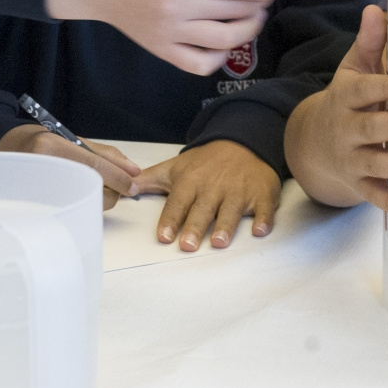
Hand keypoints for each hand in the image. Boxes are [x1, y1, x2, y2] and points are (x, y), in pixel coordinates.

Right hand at [0, 124, 140, 210]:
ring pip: (86, 202)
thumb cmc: (45, 143)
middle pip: (91, 188)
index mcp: (51, 147)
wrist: (11, 151)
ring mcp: (37, 190)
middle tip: (112, 184)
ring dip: (98, 198)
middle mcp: (43, 167)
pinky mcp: (38, 206)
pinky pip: (74, 210)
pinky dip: (84, 204)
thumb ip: (105, 154)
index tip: (133, 186)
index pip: (93, 166)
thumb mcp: (74, 140)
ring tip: (87, 185)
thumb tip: (133, 171)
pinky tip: (78, 194)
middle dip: (111, 191)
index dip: (118, 177)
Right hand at [43, 0, 282, 75]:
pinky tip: (224, 41)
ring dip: (248, 29)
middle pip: (233, 10)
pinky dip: (220, 55)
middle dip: (258, 3)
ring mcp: (168, 33)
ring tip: (251, 17)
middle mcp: (175, 5)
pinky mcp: (162, 51)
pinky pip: (201, 64)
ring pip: (224, 40)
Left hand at [135, 140, 279, 249]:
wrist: (243, 142)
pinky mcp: (262, 194)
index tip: (164, 236)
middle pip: (203, 210)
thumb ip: (148, 180)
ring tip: (218, 242)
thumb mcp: (175, 167)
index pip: (178, 203)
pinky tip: (260, 230)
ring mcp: (239, 190)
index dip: (171, 219)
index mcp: (191, 182)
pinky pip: (264, 208)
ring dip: (225, 226)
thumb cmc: (206, 161)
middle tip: (187, 245)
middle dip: (195, 227)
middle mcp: (214, 187)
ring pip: (231, 210)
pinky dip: (263, 219)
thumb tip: (122, 188)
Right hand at [283, 5, 387, 209]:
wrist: (315, 143)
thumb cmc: (348, 99)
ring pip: (373, 164)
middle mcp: (345, 129)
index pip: (363, 91)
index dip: (386, 87)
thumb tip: (378, 8)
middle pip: (369, 128)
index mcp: (346, 97)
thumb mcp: (353, 69)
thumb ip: (369, 42)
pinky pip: (372, 195)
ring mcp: (350, 158)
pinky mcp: (357, 183)